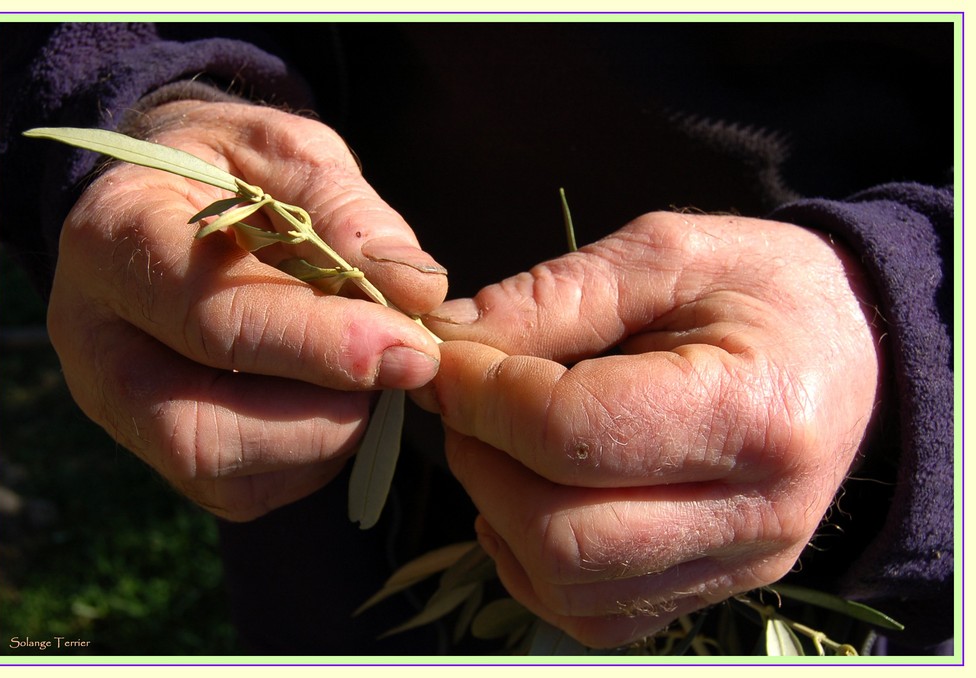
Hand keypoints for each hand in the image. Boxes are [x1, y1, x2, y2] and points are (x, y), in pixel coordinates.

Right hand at [46, 101, 445, 520]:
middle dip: (325, 413)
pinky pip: (241, 491)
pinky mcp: (158, 447)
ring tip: (371, 369)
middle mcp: (96, 340)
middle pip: (200, 430)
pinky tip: (339, 397)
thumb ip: (347, 211)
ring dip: (326, 436)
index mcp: (115, 241)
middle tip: (404, 366)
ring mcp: (118, 406)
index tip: (410, 347)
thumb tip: (418, 291)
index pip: (213, 319)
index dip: (321, 344)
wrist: (172, 202)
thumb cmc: (234, 172)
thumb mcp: (288, 152)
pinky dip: (313, 457)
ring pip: (223, 473)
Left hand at [420, 211, 880, 647]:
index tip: (447, 356)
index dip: (483, 394)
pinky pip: (590, 616)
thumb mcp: (667, 253)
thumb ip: (556, 295)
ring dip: (497, 515)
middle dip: (481, 463)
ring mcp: (736, 568)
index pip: (573, 432)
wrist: (855, 350)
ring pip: (567, 589)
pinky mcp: (710, 592)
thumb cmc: (763, 288)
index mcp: (753, 411)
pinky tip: (527, 498)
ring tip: (497, 444)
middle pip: (561, 536)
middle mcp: (756, 515)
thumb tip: (448, 339)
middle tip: (466, 402)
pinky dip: (530, 565)